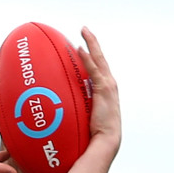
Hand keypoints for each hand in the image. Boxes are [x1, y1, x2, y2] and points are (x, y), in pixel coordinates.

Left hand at [77, 28, 121, 153]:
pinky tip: (81, 49)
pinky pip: (94, 70)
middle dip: (93, 43)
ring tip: (84, 31)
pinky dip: (88, 59)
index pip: (98, 69)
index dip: (92, 56)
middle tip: (85, 30)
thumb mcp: (87, 119)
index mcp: (106, 91)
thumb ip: (79, 109)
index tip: (84, 46)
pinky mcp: (104, 90)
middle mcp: (109, 86)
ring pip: (99, 59)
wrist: (104, 142)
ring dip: (91, 44)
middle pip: (100, 59)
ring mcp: (108, 87)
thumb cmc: (95, 135)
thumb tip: (64, 110)